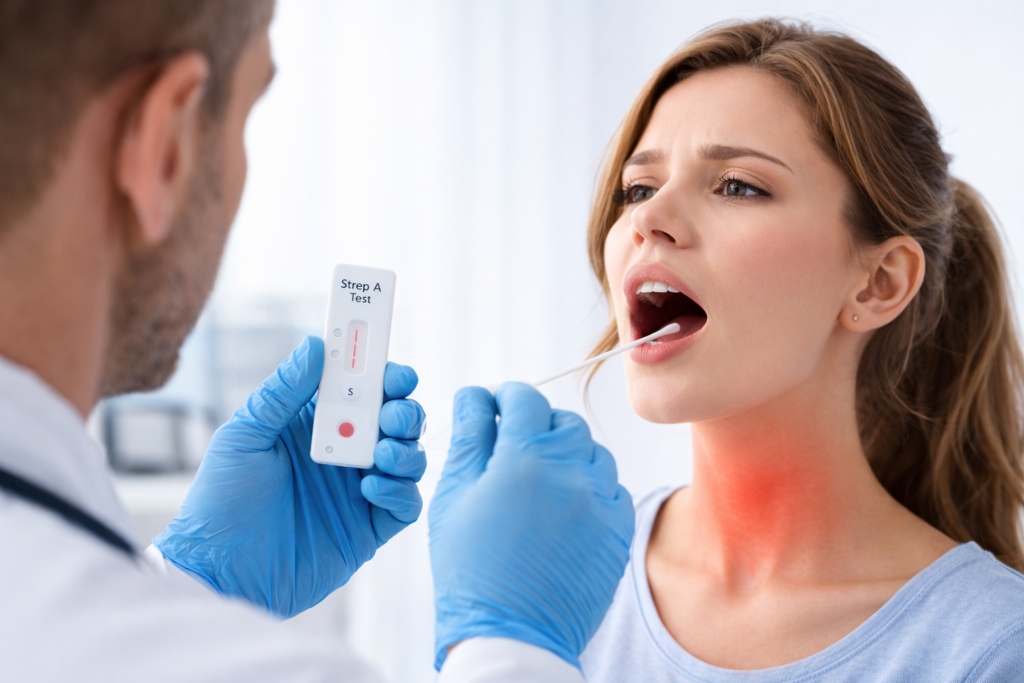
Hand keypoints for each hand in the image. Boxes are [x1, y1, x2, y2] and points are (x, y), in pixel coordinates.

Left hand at [153, 336, 426, 617]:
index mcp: (316, 424)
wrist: (219, 571)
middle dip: (404, 410)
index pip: (364, 389)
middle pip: (397, 420)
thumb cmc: (221, 501)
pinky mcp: (369, 528)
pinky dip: (399, 490)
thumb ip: (284, 391)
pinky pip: (406, 503)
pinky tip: (370, 488)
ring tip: (381, 453)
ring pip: (410, 457)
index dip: (385, 375)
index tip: (393, 371)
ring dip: (406, 448)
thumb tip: (316, 345)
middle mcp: (345, 453)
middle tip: (391, 415)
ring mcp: (359, 490)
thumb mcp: (246, 436)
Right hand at [429, 383, 634, 668]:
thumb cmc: (471, 571)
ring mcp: (602, 501)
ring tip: (539, 482)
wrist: (511, 637)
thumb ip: (469, 437)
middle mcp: (572, 472)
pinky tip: (563, 508)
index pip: (524, 398)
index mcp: (524, 459)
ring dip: (567, 454)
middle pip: (562, 420)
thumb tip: (475, 396)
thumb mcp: (453, 497)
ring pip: (591, 450)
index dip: (506, 396)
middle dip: (536, 424)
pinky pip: (610, 486)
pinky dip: (589, 486)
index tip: (496, 406)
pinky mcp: (619, 529)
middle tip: (513, 449)